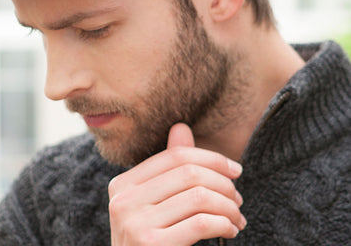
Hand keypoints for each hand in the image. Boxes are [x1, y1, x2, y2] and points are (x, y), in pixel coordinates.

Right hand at [108, 123, 245, 245]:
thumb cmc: (152, 245)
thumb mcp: (156, 206)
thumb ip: (169, 169)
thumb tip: (181, 127)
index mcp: (123, 184)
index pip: (174, 155)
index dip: (210, 158)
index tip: (235, 170)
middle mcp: (123, 199)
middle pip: (188, 172)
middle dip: (223, 183)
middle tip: (238, 199)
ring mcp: (133, 223)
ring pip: (199, 195)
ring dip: (228, 206)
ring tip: (237, 217)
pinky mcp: (150, 245)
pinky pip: (201, 222)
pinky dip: (224, 222)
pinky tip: (230, 229)